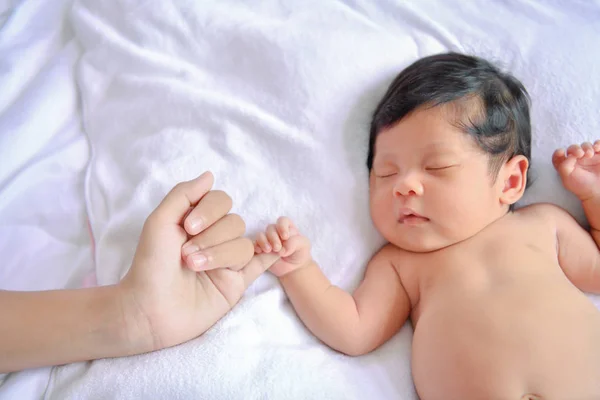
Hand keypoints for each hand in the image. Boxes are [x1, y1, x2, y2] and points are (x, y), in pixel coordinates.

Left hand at [118, 172, 276, 352]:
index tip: (187, 228)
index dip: (209, 211)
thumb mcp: (159, 221)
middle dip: (211, 237)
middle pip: (235, 222)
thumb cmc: (150, 265)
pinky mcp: (235, 284)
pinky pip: (261, 265)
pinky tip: (274, 252)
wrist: (148, 309)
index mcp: (197, 222)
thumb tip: (210, 175)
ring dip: (220, 254)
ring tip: (195, 268)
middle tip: (186, 256)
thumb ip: (184, 194)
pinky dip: (270, 256)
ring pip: (244, 245)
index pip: (221, 200)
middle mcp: (214, 239)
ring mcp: (226, 262)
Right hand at [254, 216, 311, 276]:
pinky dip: (256, 246)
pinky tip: (260, 252)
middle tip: (277, 248)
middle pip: (270, 228)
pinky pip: (254, 244)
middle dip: (273, 237)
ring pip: (260, 235)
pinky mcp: (261, 249)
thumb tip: (283, 248)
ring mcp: (267, 240)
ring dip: (263, 241)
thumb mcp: (304, 245)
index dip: (282, 226)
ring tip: (269, 250)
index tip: (285, 237)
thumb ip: (295, 242)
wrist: (294, 268)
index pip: (282, 220)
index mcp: (287, 227)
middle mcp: (276, 232)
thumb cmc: (300, 253)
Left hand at [553, 141, 599, 200]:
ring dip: (586, 147)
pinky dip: (598, 144)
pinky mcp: (599, 156)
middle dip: (575, 148)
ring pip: (585, 145)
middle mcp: (577, 160)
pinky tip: (597, 148)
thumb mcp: (567, 178)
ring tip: (590, 154)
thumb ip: (564, 165)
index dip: (558, 152)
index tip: (562, 152)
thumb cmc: (581, 186)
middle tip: (580, 154)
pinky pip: (598, 145)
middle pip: (573, 148)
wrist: (598, 191)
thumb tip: (570, 155)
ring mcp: (589, 157)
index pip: (559, 155)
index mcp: (566, 165)